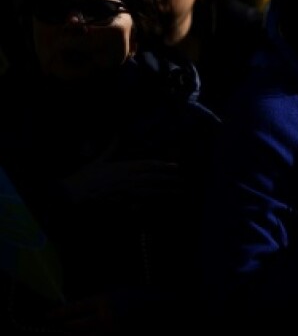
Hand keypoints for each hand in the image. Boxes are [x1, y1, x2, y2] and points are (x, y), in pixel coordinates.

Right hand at [60, 149, 181, 211]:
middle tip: (183, 180)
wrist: (75, 193)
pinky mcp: (122, 201)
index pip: (149, 165)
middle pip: (154, 178)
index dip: (164, 165)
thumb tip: (116, 133)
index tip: (176, 166)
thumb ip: (111, 147)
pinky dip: (153, 201)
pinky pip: (141, 201)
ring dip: (166, 190)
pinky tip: (161, 202)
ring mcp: (127, 191)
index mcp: (125, 167)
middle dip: (170, 179)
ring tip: (178, 191)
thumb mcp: (100, 159)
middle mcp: (129, 178)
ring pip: (151, 190)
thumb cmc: (87, 175)